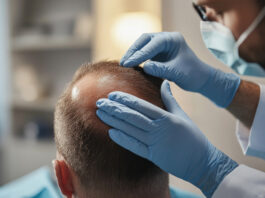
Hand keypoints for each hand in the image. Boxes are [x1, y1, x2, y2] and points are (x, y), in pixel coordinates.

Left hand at [96, 80, 237, 197]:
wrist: (202, 162)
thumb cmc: (193, 137)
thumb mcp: (182, 115)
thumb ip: (170, 99)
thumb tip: (164, 83)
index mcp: (166, 118)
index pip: (141, 106)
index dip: (125, 99)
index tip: (112, 94)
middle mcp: (158, 130)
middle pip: (132, 117)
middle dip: (114, 109)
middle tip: (99, 102)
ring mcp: (155, 144)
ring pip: (130, 130)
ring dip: (114, 121)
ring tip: (100, 113)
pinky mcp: (153, 156)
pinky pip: (135, 147)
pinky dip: (122, 139)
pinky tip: (111, 132)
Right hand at [120, 32, 240, 106]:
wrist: (199, 79)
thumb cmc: (192, 74)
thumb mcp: (177, 72)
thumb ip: (161, 69)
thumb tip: (145, 67)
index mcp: (173, 39)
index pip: (152, 44)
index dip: (139, 54)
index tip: (128, 63)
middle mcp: (166, 39)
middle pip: (144, 40)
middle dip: (133, 51)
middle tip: (123, 63)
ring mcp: (161, 46)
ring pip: (143, 46)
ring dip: (133, 55)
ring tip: (123, 65)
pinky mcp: (158, 54)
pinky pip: (145, 54)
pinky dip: (137, 59)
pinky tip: (131, 66)